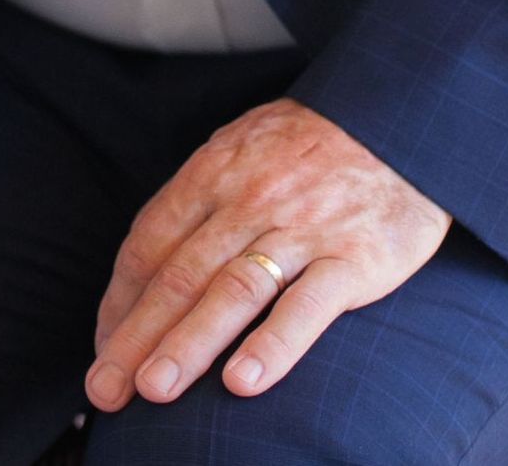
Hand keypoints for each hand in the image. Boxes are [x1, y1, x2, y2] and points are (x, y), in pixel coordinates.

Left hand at [84, 98, 450, 410]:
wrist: (402, 117)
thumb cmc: (312, 142)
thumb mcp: (245, 145)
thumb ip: (201, 196)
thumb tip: (150, 259)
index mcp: (215, 171)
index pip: (150, 243)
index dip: (121, 301)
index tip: (105, 348)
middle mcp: (249, 199)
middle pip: (180, 275)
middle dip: (137, 336)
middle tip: (106, 389)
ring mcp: (301, 229)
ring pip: (233, 291)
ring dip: (189, 343)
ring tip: (154, 390)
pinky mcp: (353, 257)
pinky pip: (307, 305)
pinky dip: (274, 345)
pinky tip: (244, 383)